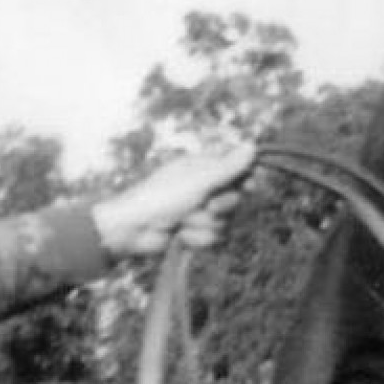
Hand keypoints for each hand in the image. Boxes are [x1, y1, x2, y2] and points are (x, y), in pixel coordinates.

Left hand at [91, 145, 258, 258]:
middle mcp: (203, 188)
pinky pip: (214, 238)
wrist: (131, 231)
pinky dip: (198, 238)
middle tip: (208, 205)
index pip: (237, 169)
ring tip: (184, 222)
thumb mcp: (198, 180)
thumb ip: (228, 167)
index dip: (245, 178)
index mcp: (202, 168)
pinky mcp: (195, 233)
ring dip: (205, 225)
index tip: (249, 185)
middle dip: (222, 206)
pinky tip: (181, 235)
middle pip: (236, 198)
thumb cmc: (160, 198)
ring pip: (226, 221)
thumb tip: (252, 145)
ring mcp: (199, 211)